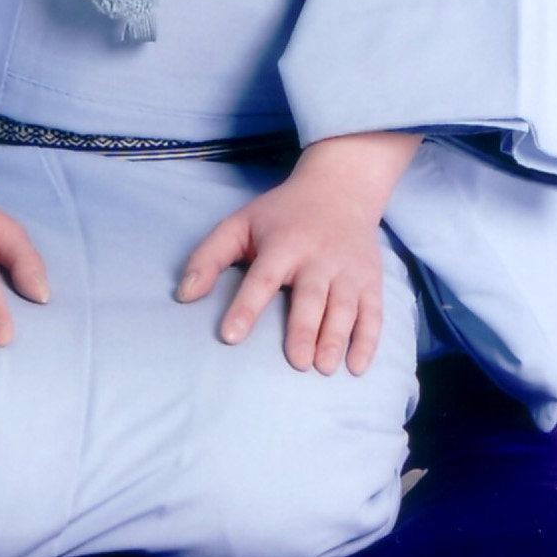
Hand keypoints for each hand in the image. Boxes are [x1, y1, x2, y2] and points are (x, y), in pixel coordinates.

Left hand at [175, 132, 419, 375]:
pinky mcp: (370, 280)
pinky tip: (355, 367)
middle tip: (297, 362)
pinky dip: (367, 341)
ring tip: (323, 368)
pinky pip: (373, 313)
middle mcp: (318, 257)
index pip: (262, 278)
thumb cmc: (282, 214)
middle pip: (311, 296)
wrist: (341, 188)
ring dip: (336, 339)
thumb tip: (184, 295)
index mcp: (283, 244)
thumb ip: (209, 257)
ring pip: (345, 307)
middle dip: (305, 330)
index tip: (230, 336)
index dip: (245, 307)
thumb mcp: (241, 223)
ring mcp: (348, 269)